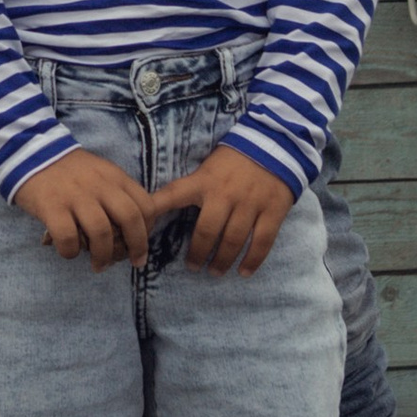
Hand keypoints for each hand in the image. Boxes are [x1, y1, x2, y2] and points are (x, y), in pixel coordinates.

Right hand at [14, 148, 155, 269]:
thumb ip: (122, 193)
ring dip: (103, 255)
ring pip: (101, 233)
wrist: (30, 152)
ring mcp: (75, 195)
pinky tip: (69, 251)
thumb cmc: (71, 171)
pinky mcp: (51, 206)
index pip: (146, 206)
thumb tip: (154, 214)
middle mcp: (99, 185)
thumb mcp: (103, 173)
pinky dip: (71, 252)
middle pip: (130, 219)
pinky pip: (68, 238)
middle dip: (135, 246)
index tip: (139, 246)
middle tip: (131, 262)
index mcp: (115, 177)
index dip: (147, 231)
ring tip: (98, 265)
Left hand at [145, 146, 293, 275]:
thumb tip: (158, 209)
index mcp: (205, 181)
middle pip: (207, 230)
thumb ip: (189, 188)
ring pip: (234, 240)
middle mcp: (226, 193)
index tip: (144, 231)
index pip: (175, 194)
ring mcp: (251, 203)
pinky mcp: (273, 210)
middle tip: (194, 267)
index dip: (158, 208)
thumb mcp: (206, 169)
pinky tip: (244, 271)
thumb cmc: (232, 162)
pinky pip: (262, 241)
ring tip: (215, 271)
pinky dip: (252, 260)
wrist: (272, 145)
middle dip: (198, 253)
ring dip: (223, 260)